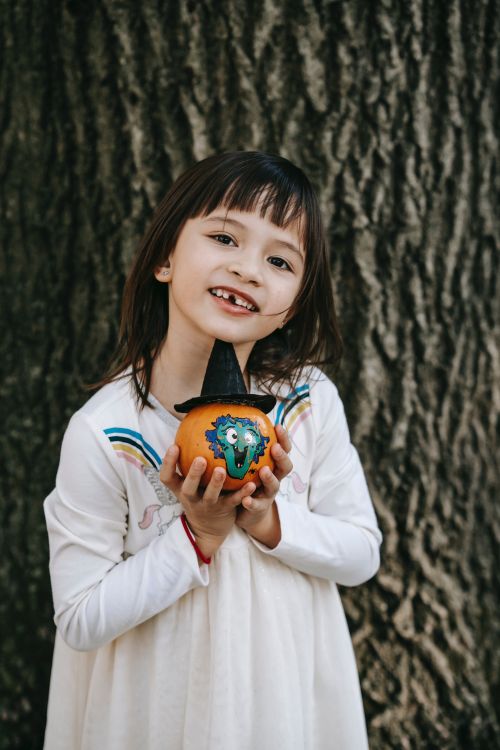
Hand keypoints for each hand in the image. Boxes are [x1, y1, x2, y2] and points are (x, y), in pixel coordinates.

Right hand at [159, 445, 254, 557]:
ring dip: (216, 483)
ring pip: (211, 496)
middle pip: (188, 488)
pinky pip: (234, 501)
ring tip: (222, 470)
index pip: (167, 477)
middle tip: (200, 459)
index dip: (168, 463)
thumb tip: (194, 427)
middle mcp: (191, 498)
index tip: (173, 445)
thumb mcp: (189, 483)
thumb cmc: (198, 494)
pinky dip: (242, 493)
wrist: (208, 529)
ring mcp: (207, 506)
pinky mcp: (224, 511)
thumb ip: (189, 461)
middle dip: (193, 474)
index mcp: (180, 488)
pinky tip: (252, 483)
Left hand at [236, 424, 292, 547]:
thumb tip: (227, 421)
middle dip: (281, 457)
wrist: (247, 513)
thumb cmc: (244, 482)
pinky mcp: (259, 508)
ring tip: (263, 471)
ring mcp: (268, 495)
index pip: (283, 449)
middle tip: (274, 448)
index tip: (277, 426)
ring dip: (270, 478)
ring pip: (274, 486)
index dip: (283, 439)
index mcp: (273, 466)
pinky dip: (252, 502)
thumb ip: (240, 448)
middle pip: (285, 467)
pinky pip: (256, 505)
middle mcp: (275, 479)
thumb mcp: (245, 465)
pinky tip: (245, 499)